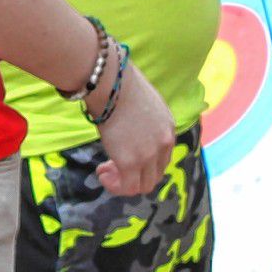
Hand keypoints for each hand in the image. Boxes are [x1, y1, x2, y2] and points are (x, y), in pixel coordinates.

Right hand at [92, 55, 175, 195]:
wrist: (111, 84)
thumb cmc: (121, 84)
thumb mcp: (145, 102)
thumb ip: (145, 119)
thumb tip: (132, 124)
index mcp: (169, 128)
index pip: (163, 156)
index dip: (145, 161)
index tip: (125, 154)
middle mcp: (163, 144)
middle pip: (156, 174)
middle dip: (135, 174)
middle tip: (113, 165)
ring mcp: (148, 155)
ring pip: (143, 185)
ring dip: (124, 182)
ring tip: (106, 172)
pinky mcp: (130, 163)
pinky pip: (126, 187)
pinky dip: (114, 185)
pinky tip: (102, 173)